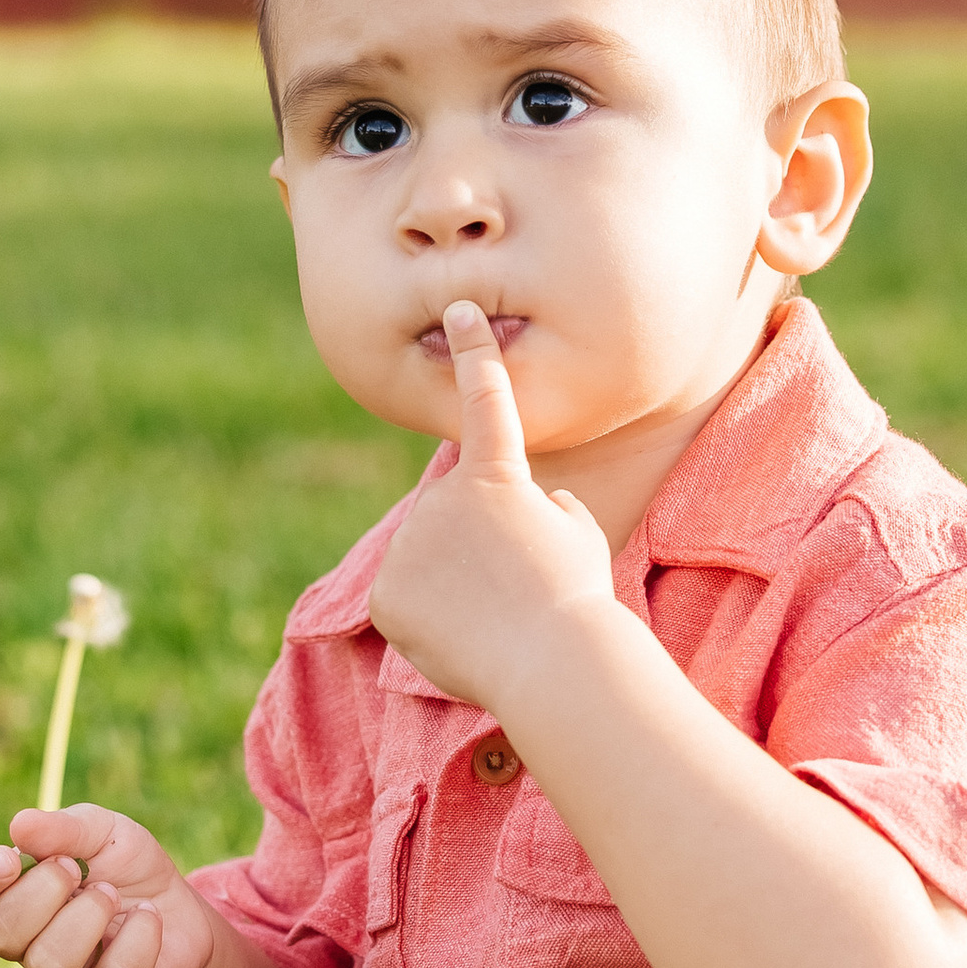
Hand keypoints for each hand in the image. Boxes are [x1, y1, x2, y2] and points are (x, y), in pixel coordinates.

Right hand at [0, 803, 218, 967]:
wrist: (184, 912)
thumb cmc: (127, 869)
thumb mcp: (102, 831)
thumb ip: (63, 828)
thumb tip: (19, 826)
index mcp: (10, 896)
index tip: (8, 858)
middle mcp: (27, 943)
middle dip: (42, 891)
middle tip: (78, 868)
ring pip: (48, 965)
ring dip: (86, 917)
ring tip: (113, 894)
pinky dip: (138, 935)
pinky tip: (147, 917)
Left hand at [367, 299, 616, 711]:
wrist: (551, 660)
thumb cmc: (576, 598)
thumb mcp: (578, 536)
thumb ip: (549, 510)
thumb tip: (537, 509)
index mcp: (498, 475)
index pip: (486, 400)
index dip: (474, 351)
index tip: (459, 307)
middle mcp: (445, 497)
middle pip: (450, 514)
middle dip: (471, 544)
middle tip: (509, 587)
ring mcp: (411, 541)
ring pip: (426, 559)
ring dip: (452, 584)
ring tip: (491, 617)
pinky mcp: (387, 589)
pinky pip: (403, 601)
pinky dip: (426, 621)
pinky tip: (459, 637)